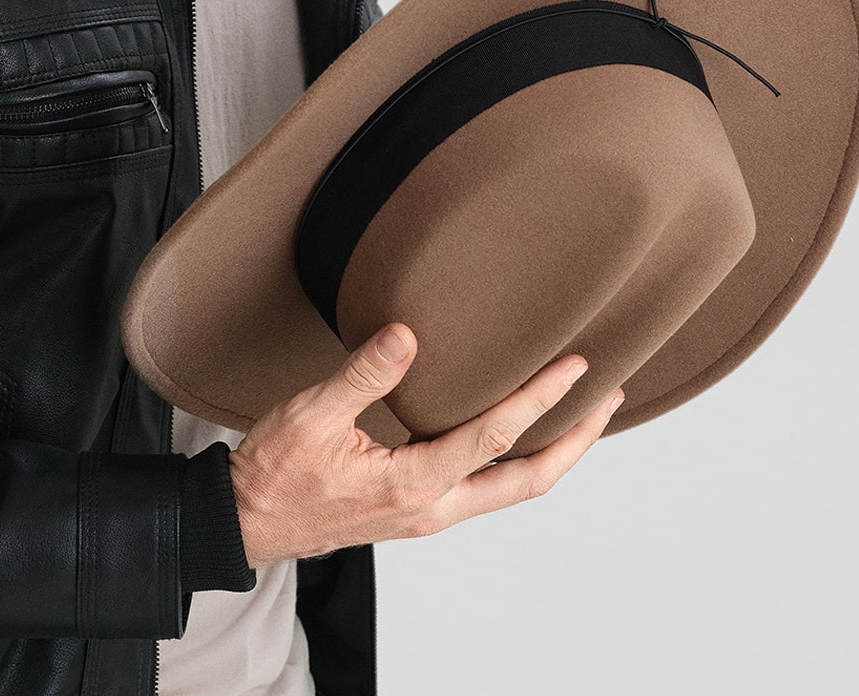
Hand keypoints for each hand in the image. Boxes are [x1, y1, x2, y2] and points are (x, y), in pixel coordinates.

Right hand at [226, 323, 621, 569]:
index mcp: (414, 485)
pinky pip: (486, 487)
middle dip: (575, 441)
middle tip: (608, 397)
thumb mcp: (311, 415)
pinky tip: (517, 433)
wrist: (249, 522)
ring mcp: (428, 513)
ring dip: (553, 452)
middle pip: (528, 481)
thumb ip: (362, 374)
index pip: (494, 438)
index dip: (539, 399)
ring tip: (581, 412)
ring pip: (510, 489)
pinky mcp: (418, 507)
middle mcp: (433, 507)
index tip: (575, 366)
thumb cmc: (276, 472)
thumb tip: (407, 335)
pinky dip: (517, 459)